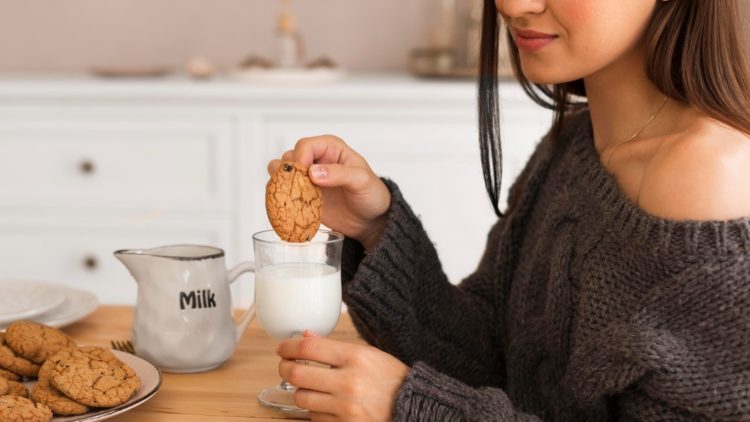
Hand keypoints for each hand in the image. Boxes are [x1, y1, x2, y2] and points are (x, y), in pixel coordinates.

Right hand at [267, 135, 389, 249]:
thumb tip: (313, 172)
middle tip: (301, 190)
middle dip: (289, 173)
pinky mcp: (303, 195)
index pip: (304, 145)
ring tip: (295, 197)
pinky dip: (282, 197)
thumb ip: (339, 174)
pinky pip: (283, 191)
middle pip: (288, 158)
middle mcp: (315, 159)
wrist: (370, 220)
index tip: (308, 178)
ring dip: (282, 184)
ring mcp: (307, 178)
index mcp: (330, 148)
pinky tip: (293, 206)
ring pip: (281, 173)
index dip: (301, 159)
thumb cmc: (372, 195)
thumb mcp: (362, 181)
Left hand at [277, 331, 409, 421]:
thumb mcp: (369, 354)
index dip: (288, 346)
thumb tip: (306, 337)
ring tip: (308, 385)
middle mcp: (349, 382)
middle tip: (286, 365)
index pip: (309, 348)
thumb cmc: (392, 379)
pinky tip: (324, 402)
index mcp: (356, 358)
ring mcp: (345, 407)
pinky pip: (314, 417)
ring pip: (302, 397)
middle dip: (285, 367)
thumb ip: (335, 347)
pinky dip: (314, 409)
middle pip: (297, 373)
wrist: (413, 407)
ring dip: (300, 390)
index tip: (283, 348)